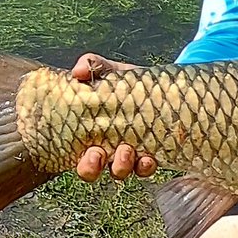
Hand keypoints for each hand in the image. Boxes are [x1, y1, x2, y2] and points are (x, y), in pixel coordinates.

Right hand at [70, 52, 158, 182]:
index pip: (80, 160)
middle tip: (99, 154)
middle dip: (94, 167)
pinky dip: (146, 166)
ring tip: (127, 150)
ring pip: (122, 171)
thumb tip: (78, 72)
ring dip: (122, 166)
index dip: (84, 164)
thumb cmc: (125, 82)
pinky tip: (149, 158)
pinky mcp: (151, 154)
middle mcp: (108, 151)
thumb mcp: (108, 70)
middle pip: (95, 171)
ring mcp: (130, 155)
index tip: (89, 152)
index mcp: (91, 136)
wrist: (158, 85)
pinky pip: (146, 168)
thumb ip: (91, 65)